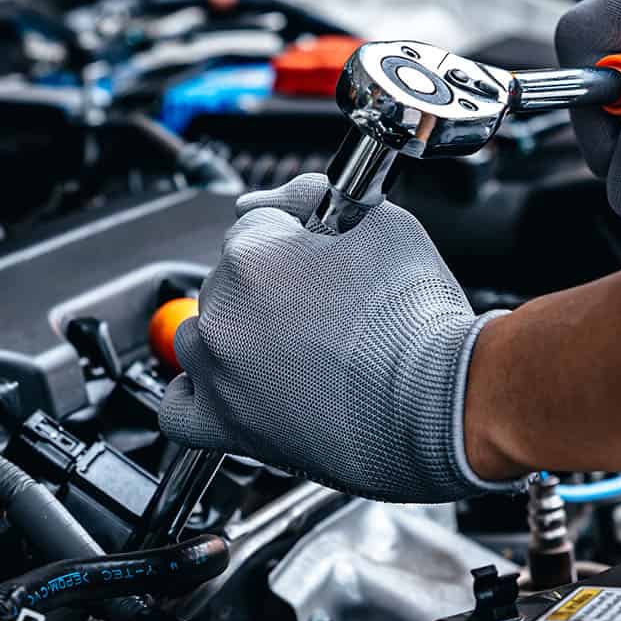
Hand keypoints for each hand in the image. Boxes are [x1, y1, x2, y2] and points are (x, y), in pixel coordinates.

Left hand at [159, 174, 518, 501]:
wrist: (441, 405)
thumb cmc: (420, 322)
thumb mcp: (386, 226)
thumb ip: (326, 197)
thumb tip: (302, 194)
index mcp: (254, 255)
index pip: (255, 221)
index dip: (293, 230)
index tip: (318, 245)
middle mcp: (224, 312)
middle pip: (227, 279)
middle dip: (270, 284)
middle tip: (322, 304)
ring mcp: (220, 372)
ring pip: (201, 336)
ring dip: (236, 334)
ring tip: (290, 346)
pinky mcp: (228, 426)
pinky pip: (179, 408)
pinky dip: (197, 394)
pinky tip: (230, 386)